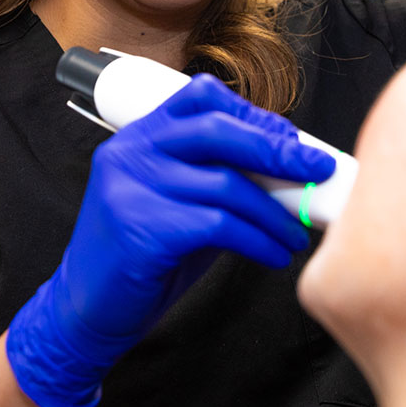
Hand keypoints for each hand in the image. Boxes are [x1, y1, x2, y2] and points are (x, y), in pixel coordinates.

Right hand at [6, 74, 334, 406]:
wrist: (87, 310)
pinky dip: (258, 239)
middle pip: (219, 130)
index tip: (291, 140)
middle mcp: (132, 151)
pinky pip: (218, 225)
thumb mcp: (180, 201)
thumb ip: (221, 176)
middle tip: (318, 172)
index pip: (202, 96)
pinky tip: (275, 253)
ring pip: (226, 184)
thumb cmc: (145, 254)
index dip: (253, 113)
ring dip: (275, 212)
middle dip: (278, 152)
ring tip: (298, 233)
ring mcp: (131, 188)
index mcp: (141, 134)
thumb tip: (288, 166)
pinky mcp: (141, 228)